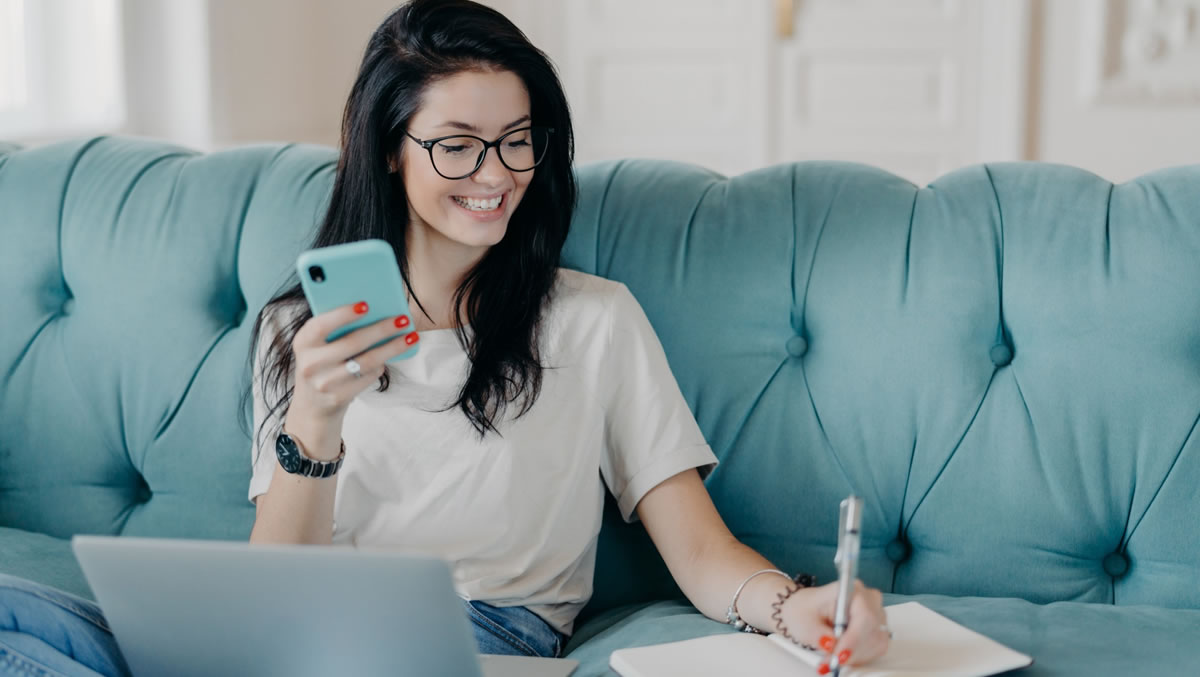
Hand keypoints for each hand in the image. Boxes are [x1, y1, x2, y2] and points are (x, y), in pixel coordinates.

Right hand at [289, 301, 417, 425]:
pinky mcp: (339, 397)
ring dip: (392, 348)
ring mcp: (324, 383)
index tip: (366, 305)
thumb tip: (374, 308)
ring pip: (366, 361)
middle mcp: (310, 363)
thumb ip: (336, 328)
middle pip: (352, 343)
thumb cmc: (322, 363)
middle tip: (403, 319)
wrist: (313, 405)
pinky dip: (381, 365)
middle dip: (381, 329)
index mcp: (303, 342)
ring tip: (410, 337)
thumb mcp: (318, 345)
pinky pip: (368, 376)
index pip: (321, 325)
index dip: (343, 315)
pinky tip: (390, 357)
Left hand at [776, 579, 888, 671]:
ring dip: (855, 656)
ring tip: (832, 659)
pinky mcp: (877, 628)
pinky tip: (843, 654)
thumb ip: (817, 635)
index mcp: (851, 589)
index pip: (864, 616)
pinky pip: (877, 647)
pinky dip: (860, 656)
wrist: (806, 610)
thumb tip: (832, 644)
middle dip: (851, 652)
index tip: (839, 655)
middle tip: (830, 662)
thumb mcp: (804, 623)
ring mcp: (876, 613)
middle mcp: (869, 599)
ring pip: (876, 642)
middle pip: (872, 631)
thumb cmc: (805, 610)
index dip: (854, 639)